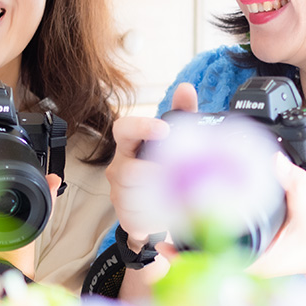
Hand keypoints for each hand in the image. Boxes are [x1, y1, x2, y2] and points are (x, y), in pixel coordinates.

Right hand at [105, 83, 197, 245]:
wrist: (154, 207)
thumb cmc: (160, 166)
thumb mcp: (173, 139)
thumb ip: (181, 113)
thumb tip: (186, 89)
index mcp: (129, 144)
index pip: (124, 129)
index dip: (141, 127)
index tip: (164, 129)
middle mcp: (119, 167)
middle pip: (127, 169)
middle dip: (151, 173)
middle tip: (176, 175)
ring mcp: (120, 193)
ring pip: (135, 195)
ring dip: (159, 197)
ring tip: (181, 195)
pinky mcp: (127, 216)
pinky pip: (140, 216)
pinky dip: (159, 215)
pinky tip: (173, 212)